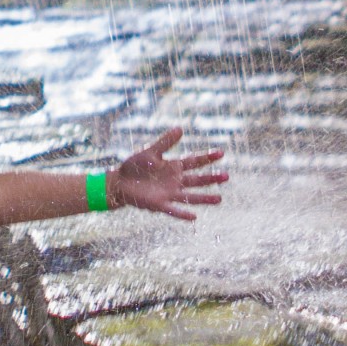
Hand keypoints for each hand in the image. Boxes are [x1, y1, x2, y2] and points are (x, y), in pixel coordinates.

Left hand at [109, 128, 227, 221]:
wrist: (119, 182)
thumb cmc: (134, 166)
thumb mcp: (150, 152)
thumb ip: (165, 142)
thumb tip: (180, 128)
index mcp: (174, 167)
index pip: (194, 161)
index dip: (207, 158)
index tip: (221, 153)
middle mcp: (175, 181)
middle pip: (197, 180)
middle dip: (211, 178)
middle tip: (226, 176)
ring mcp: (168, 193)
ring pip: (190, 196)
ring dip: (204, 198)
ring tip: (219, 199)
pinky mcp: (159, 204)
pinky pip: (173, 210)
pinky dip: (182, 214)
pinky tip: (194, 217)